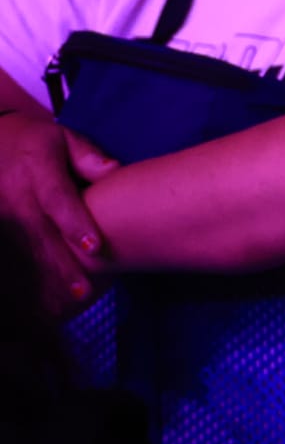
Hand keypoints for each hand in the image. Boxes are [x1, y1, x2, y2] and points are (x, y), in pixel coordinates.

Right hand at [0, 111, 116, 313]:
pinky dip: (23, 276)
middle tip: (84, 292)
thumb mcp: (63, 139)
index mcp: (38, 172)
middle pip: (41, 235)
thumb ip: (88, 157)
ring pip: (23, 251)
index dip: (75, 225)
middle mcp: (15, 197)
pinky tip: (39, 300)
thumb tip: (115, 171)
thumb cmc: (37, 143)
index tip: (94, 247)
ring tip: (67, 304)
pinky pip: (9, 254)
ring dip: (44, 277)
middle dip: (62, 265)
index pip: (58, 201)